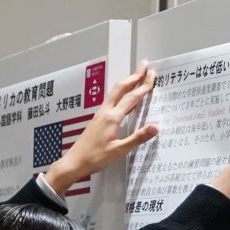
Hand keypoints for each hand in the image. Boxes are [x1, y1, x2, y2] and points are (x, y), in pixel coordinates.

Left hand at [43, 63, 159, 192]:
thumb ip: (137, 138)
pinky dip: (120, 94)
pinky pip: (111, 101)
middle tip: (145, 66)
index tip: (153, 75)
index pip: (131, 98)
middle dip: (134, 76)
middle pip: (121, 88)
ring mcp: (99, 115)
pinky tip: (124, 98)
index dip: (143, 86)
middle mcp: (105, 112)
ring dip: (126, 83)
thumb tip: (156, 127)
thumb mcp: (119, 150)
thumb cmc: (95, 158)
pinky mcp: (96, 120)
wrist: (74, 163)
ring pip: (114, 93)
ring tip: (136, 77)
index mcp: (112, 118)